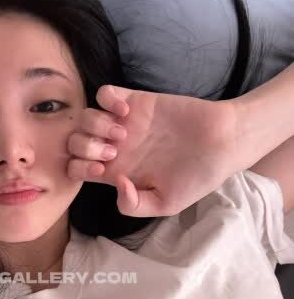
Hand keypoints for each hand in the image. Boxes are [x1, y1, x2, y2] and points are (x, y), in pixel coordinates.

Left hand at [67, 85, 237, 216]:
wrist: (224, 144)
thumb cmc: (197, 177)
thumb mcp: (166, 204)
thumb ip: (134, 205)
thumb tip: (116, 184)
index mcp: (117, 172)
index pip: (77, 169)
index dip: (81, 171)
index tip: (104, 172)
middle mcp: (115, 147)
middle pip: (74, 143)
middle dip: (85, 148)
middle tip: (112, 152)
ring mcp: (124, 123)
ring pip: (85, 117)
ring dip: (96, 126)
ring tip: (124, 133)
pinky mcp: (136, 100)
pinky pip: (104, 93)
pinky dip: (107, 101)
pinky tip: (126, 112)